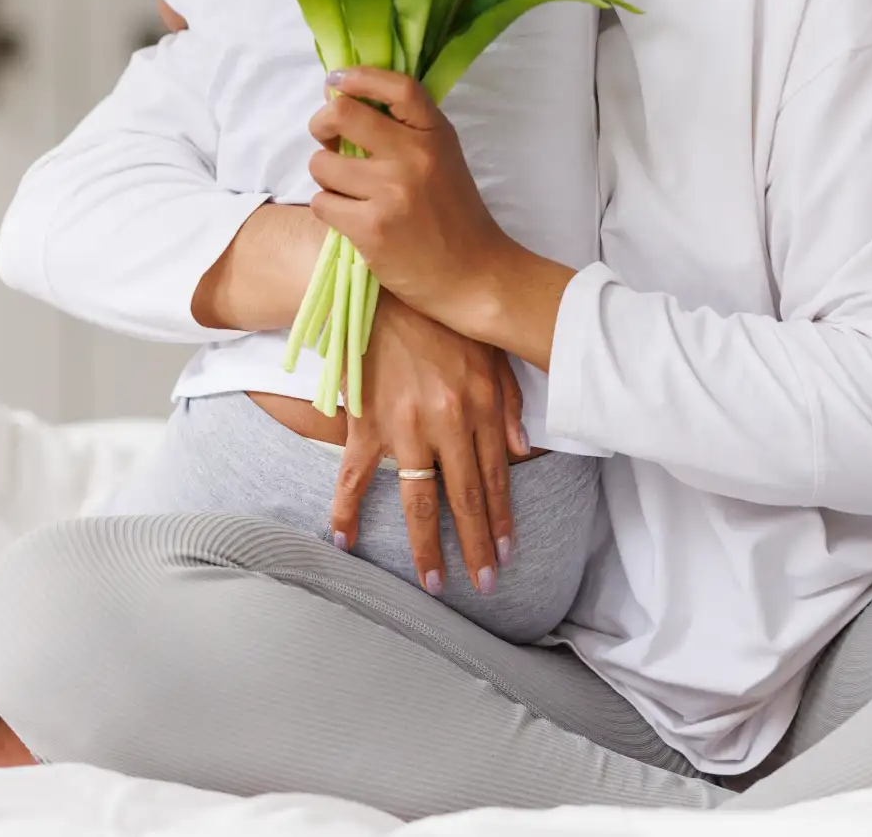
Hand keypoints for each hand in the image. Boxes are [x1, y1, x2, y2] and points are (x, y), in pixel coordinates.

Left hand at [306, 70, 515, 307]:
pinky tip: (351, 219)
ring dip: (326, 178)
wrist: (474, 276)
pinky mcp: (372, 227)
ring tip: (348, 192)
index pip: (398, 87)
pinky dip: (329, 210)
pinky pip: (322, 203)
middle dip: (321, 124)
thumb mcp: (442, 158)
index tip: (336, 80)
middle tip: (327, 140)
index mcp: (435, 135)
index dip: (360, 76)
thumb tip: (338, 97)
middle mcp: (414, 156)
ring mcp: (392, 192)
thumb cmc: (453, 216)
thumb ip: (403, 130)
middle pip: (342, 114)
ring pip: (322, 164)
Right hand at [330, 293, 525, 595]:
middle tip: (482, 584)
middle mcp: (446, 422)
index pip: (496, 476)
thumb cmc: (438, 315)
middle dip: (475, 546)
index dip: (502, 519)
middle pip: (465, 498)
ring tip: (434, 583)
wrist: (378, 286)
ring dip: (427, 546)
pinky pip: (355, 475)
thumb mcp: (489, 349)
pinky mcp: (365, 422)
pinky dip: (347, 509)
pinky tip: (346, 541)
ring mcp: (404, 427)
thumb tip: (524, 452)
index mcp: (479, 405)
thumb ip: (509, 401)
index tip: (506, 554)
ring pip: (419, 499)